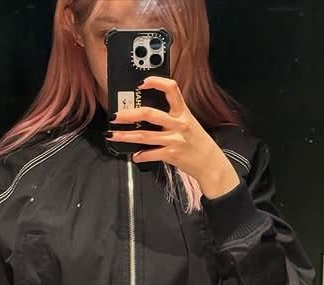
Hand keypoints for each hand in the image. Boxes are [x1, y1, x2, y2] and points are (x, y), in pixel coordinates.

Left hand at [107, 76, 239, 197]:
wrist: (210, 163)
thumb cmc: (197, 142)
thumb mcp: (189, 123)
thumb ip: (172, 117)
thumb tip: (147, 114)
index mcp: (183, 112)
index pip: (171, 89)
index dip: (156, 82)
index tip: (142, 83)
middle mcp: (178, 124)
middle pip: (149, 114)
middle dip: (128, 115)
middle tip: (115, 116)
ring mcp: (174, 139)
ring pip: (145, 136)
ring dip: (126, 136)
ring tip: (113, 135)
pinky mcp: (171, 154)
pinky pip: (151, 154)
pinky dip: (140, 156)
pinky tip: (134, 156)